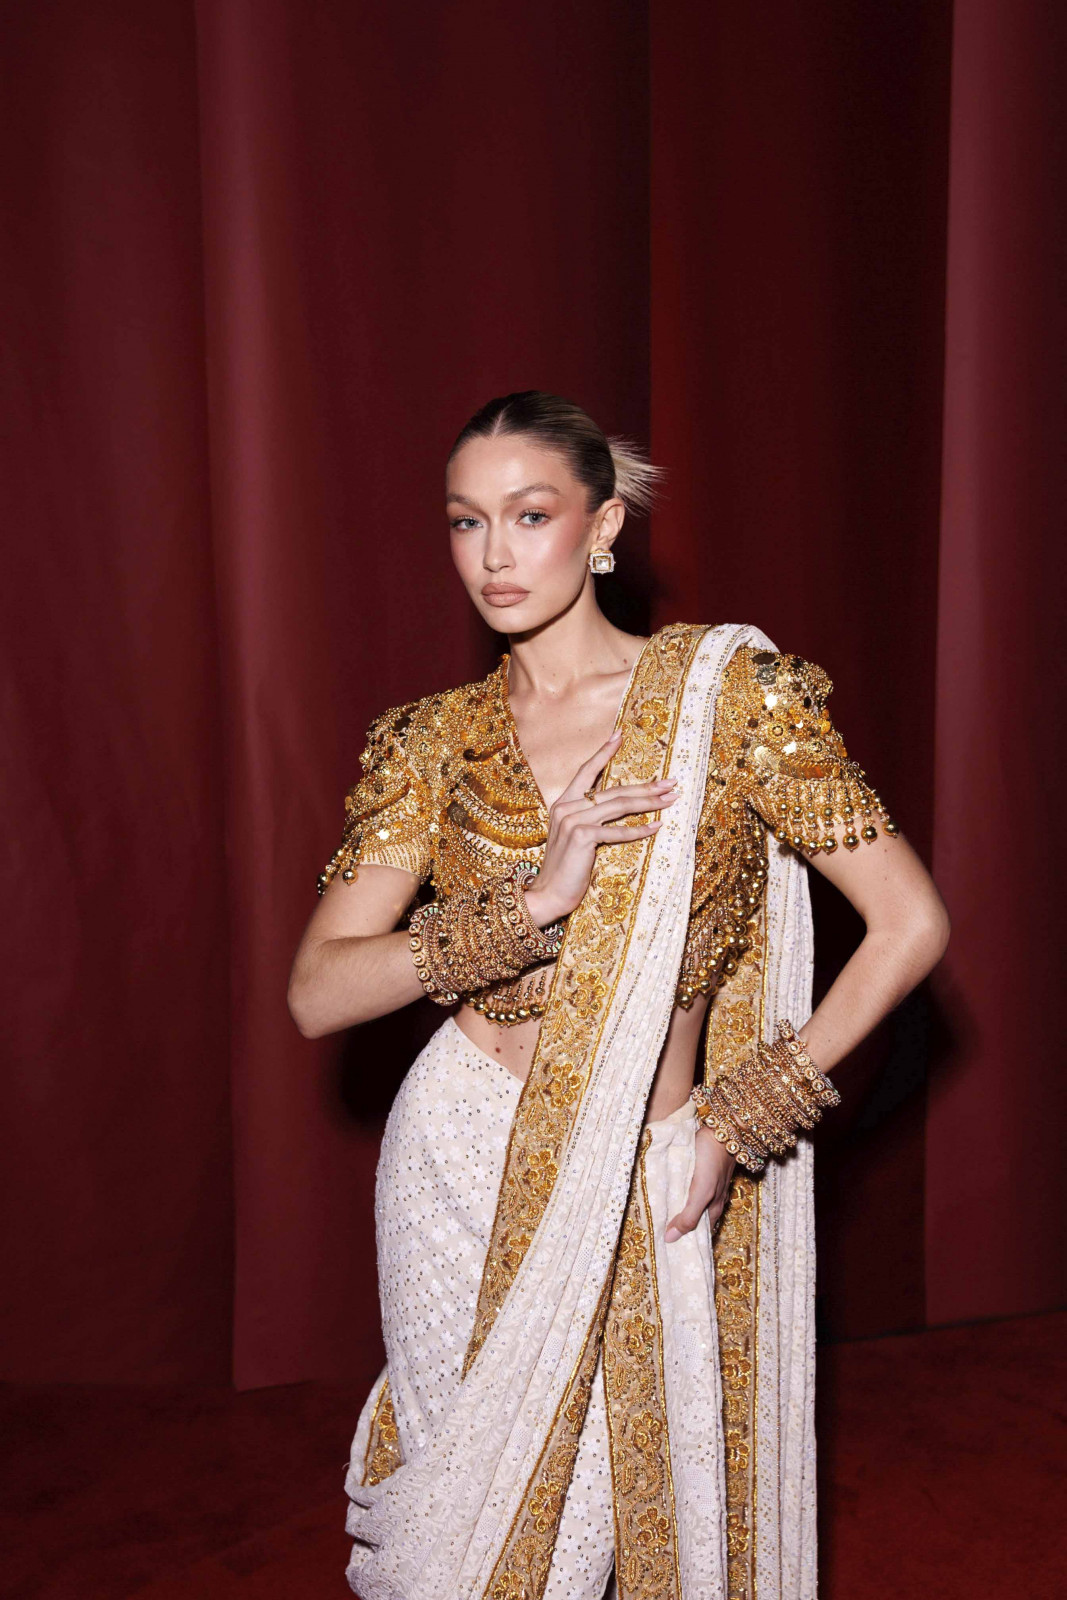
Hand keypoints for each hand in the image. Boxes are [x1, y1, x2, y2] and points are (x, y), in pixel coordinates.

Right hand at [522, 729, 679, 926]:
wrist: (548, 893)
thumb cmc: (564, 868)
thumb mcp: (572, 835)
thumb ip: (586, 818)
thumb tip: (614, 805)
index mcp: (563, 803)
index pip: (587, 771)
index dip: (604, 752)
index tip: (620, 735)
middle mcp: (567, 807)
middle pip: (614, 790)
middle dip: (646, 786)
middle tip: (671, 782)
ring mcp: (573, 821)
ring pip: (619, 805)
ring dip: (650, 802)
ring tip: (671, 799)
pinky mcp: (583, 837)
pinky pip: (618, 831)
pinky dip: (640, 830)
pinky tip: (658, 826)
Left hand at [664, 1124, 736, 1242]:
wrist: (722, 1130)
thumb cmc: (712, 1161)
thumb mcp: (702, 1192)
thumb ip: (689, 1215)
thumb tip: (671, 1239)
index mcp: (713, 1208)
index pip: (698, 1232)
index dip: (685, 1240)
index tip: (667, 1249)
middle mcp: (711, 1199)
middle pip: (693, 1217)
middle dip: (678, 1225)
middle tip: (657, 1233)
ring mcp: (705, 1184)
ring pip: (688, 1202)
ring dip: (675, 1208)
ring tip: (656, 1213)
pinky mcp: (697, 1170)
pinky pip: (684, 1186)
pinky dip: (675, 1191)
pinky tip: (665, 1190)